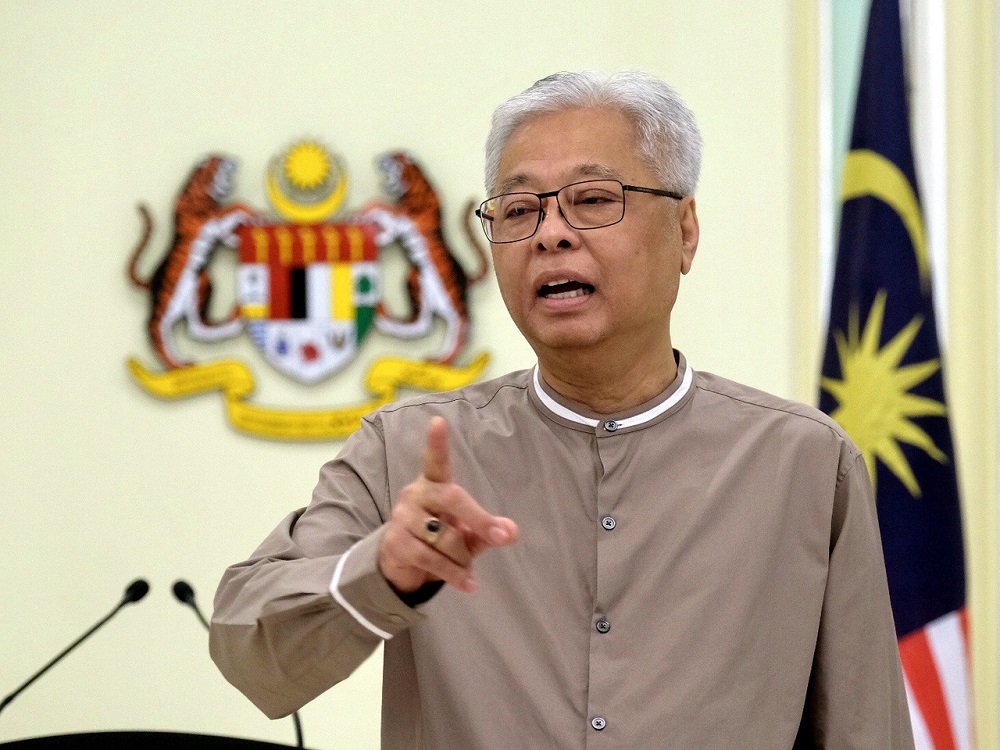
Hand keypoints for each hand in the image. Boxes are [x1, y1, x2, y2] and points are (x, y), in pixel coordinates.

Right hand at [378, 417, 518, 594]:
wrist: (400, 565)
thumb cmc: (439, 538)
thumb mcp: (466, 532)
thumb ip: (487, 529)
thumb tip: (512, 531)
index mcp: (433, 484)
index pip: (435, 460)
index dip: (437, 442)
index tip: (438, 422)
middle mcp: (415, 495)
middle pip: (454, 499)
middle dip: (480, 520)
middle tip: (502, 537)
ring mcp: (403, 518)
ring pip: (447, 538)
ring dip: (463, 558)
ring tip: (464, 565)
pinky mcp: (397, 543)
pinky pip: (435, 560)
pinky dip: (457, 575)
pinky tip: (470, 584)